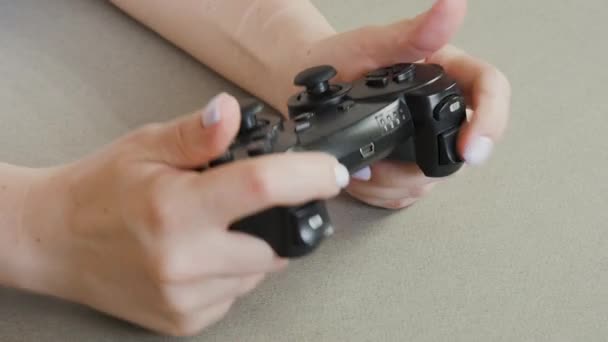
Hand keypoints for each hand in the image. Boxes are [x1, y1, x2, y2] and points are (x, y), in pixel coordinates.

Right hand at [18, 93, 348, 335]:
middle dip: (277, 221)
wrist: (54, 243)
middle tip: (243, 204)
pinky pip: (236, 294)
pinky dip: (232, 273)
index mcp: (175, 208)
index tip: (332, 173)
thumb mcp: (145, 148)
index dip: (308, 176)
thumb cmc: (97, 192)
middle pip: (276, 243)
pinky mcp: (184, 321)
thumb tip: (232, 111)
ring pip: (259, 272)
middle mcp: (184, 260)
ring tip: (212, 229)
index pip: (261, 188)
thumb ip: (197, 134)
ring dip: (253, 248)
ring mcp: (185, 297)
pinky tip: (200, 256)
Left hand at [282, 0, 510, 208]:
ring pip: (433, 176)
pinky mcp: (404, 161)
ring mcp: (424, 137)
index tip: (470, 148)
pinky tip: (365, 178)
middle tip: (387, 168)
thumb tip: (453, 4)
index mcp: (444, 70)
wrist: (304, 81)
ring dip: (399, 184)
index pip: (489, 90)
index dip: (489, 121)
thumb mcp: (372, 44)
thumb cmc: (337, 59)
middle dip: (425, 167)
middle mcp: (439, 106)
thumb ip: (413, 33)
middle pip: (462, 145)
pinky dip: (386, 193)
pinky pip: (409, 190)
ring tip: (366, 170)